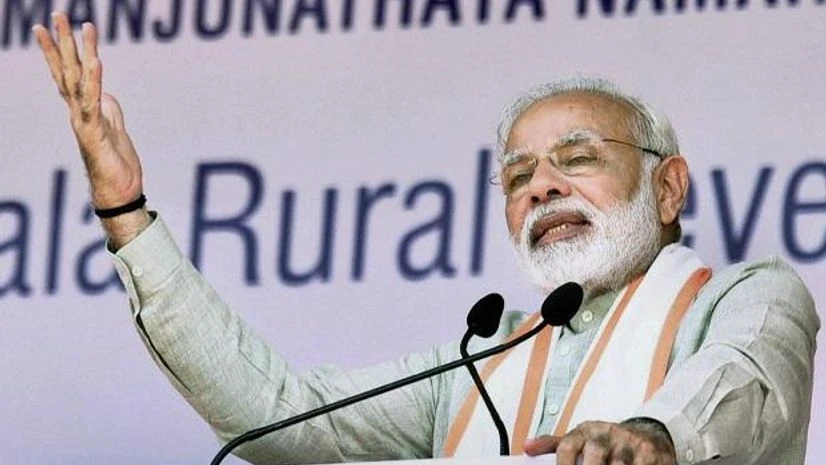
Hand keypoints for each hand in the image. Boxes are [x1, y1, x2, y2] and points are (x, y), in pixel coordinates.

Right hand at [34, 13, 149, 246]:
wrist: (120, 193)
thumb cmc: (117, 164)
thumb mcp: (116, 130)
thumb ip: (109, 110)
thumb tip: (106, 93)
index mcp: (83, 110)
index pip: (67, 74)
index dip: (59, 50)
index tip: (50, 26)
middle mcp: (78, 112)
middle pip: (68, 70)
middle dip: (62, 41)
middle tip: (57, 13)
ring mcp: (84, 122)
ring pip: (78, 81)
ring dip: (79, 53)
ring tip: (78, 26)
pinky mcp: (94, 133)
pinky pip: (93, 103)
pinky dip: (95, 81)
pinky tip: (96, 61)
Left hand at [524, 420, 675, 464]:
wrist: (647, 434)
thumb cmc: (606, 441)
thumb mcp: (581, 438)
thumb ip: (553, 445)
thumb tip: (527, 448)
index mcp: (585, 430)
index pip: (566, 446)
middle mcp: (605, 433)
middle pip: (592, 459)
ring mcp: (628, 442)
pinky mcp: (648, 453)